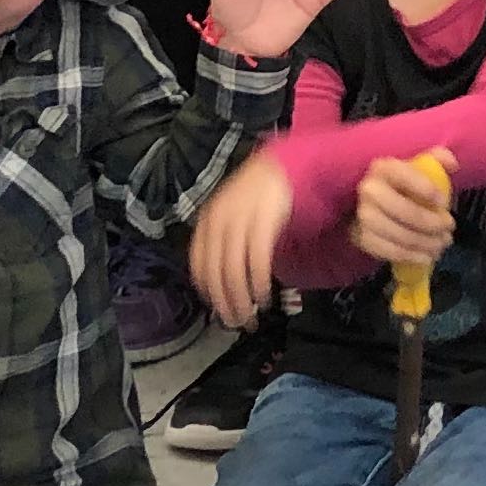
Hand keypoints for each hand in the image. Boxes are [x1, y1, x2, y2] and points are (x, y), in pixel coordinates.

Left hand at [184, 152, 290, 333]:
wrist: (285, 163)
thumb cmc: (259, 193)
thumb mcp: (232, 213)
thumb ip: (223, 239)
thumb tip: (219, 276)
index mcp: (208, 221)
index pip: (199, 265)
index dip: (207, 290)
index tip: (218, 308)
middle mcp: (219, 222)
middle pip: (216, 272)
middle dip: (225, 303)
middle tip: (236, 322)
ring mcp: (241, 221)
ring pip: (234, 271)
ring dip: (242, 300)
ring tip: (251, 317)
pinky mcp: (264, 222)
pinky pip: (257, 260)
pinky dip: (259, 283)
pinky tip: (265, 296)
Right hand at [353, 156, 457, 272]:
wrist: (373, 202)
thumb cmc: (402, 183)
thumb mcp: (418, 165)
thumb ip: (438, 159)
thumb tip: (452, 165)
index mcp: (383, 167)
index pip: (404, 175)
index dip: (426, 189)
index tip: (444, 203)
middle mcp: (369, 189)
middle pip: (403, 210)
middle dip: (431, 223)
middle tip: (449, 228)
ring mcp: (362, 215)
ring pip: (396, 233)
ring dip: (423, 243)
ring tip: (441, 245)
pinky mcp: (360, 237)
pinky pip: (386, 251)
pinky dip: (409, 256)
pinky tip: (426, 257)